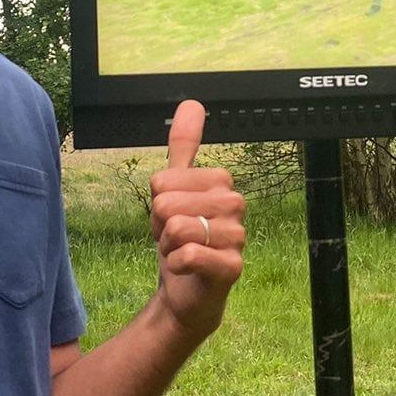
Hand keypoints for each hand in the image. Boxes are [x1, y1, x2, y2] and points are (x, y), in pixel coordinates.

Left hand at [149, 100, 246, 340]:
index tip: (172, 217)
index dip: (157, 202)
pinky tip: (187, 269)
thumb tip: (193, 104)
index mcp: (222, 182)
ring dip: (168, 247)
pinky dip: (176, 264)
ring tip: (181, 252)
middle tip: (175, 238)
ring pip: (177, 228)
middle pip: (167, 204)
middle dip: (161, 226)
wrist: (188, 291)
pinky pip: (188, 255)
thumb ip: (184, 147)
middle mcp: (236, 204)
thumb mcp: (175, 190)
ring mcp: (238, 236)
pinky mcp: (233, 266)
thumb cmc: (183, 238)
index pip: (163, 180)